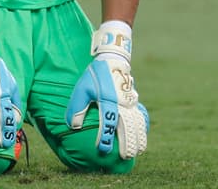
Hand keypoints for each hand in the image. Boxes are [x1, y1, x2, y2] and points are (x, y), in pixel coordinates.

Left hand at [66, 21, 148, 159]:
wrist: (111, 61)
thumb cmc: (94, 76)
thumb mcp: (81, 89)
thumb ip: (76, 107)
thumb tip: (73, 126)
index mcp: (108, 101)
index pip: (108, 123)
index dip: (104, 138)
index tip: (102, 150)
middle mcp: (122, 104)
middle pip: (128, 127)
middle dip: (127, 143)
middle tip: (124, 157)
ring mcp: (131, 103)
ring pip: (139, 124)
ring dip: (139, 138)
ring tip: (137, 152)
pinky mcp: (135, 101)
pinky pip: (143, 116)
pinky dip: (144, 126)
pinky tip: (143, 135)